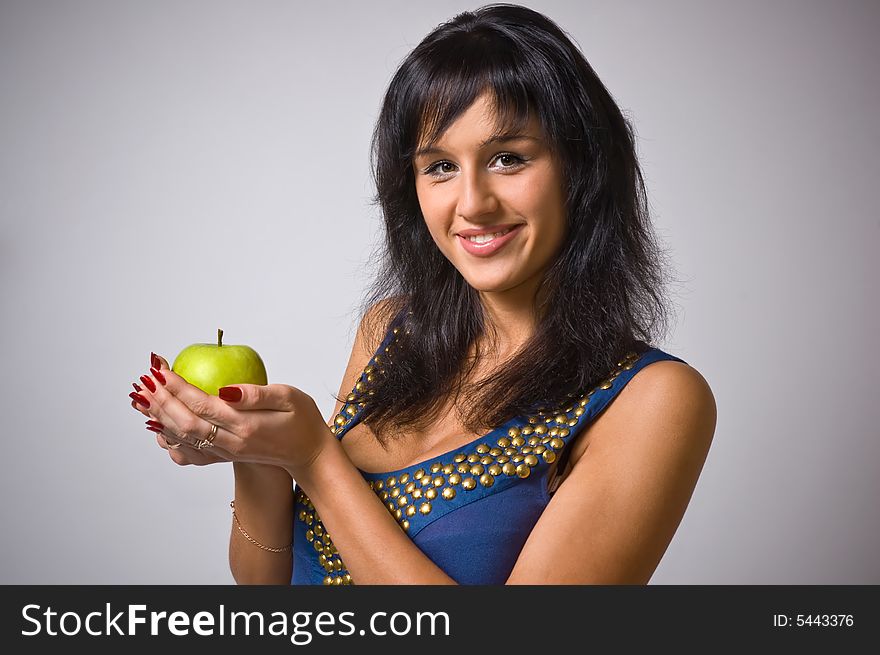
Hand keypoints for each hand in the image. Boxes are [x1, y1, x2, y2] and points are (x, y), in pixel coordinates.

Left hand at [129, 353, 333, 474]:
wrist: (308, 455)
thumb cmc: (302, 420)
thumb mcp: (288, 397)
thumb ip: (256, 393)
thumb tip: (225, 388)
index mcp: (245, 425)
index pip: (201, 404)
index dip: (177, 386)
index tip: (160, 369)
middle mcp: (231, 442)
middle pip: (184, 422)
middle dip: (161, 400)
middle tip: (144, 380)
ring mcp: (225, 452)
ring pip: (183, 438)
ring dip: (159, 417)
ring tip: (141, 398)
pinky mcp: (224, 457)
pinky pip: (190, 453)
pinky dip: (169, 440)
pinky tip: (158, 427)